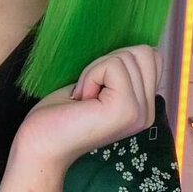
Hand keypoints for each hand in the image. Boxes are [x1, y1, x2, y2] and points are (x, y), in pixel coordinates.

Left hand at [14, 45, 162, 168]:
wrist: (40, 144)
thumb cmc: (59, 115)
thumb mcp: (98, 86)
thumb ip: (121, 73)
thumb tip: (135, 48)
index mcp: (144, 108)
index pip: (152, 58)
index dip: (118, 61)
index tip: (95, 86)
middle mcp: (148, 113)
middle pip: (145, 53)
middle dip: (108, 62)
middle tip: (87, 90)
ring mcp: (139, 112)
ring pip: (128, 56)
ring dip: (96, 69)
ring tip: (83, 97)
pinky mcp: (126, 108)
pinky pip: (114, 65)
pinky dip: (91, 75)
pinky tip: (81, 98)